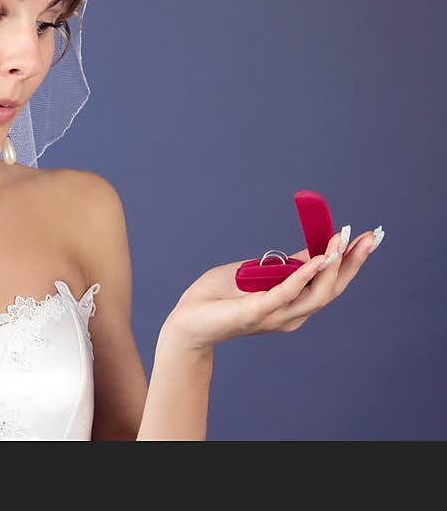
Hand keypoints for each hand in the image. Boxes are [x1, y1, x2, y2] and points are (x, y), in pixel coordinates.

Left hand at [164, 227, 380, 350]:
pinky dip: (304, 274)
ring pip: (317, 293)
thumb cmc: (218, 297)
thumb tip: (312, 250)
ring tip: (343, 240)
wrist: (187, 322)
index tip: (366, 237)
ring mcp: (276, 315)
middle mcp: (291, 314)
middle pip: (332, 288)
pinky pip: (286, 292)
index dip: (349, 260)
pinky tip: (317, 258)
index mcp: (292, 305)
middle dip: (353, 261)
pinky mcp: (257, 312)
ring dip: (333, 264)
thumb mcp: (257, 273)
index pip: (329, 282)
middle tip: (371, 236)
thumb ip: (284, 266)